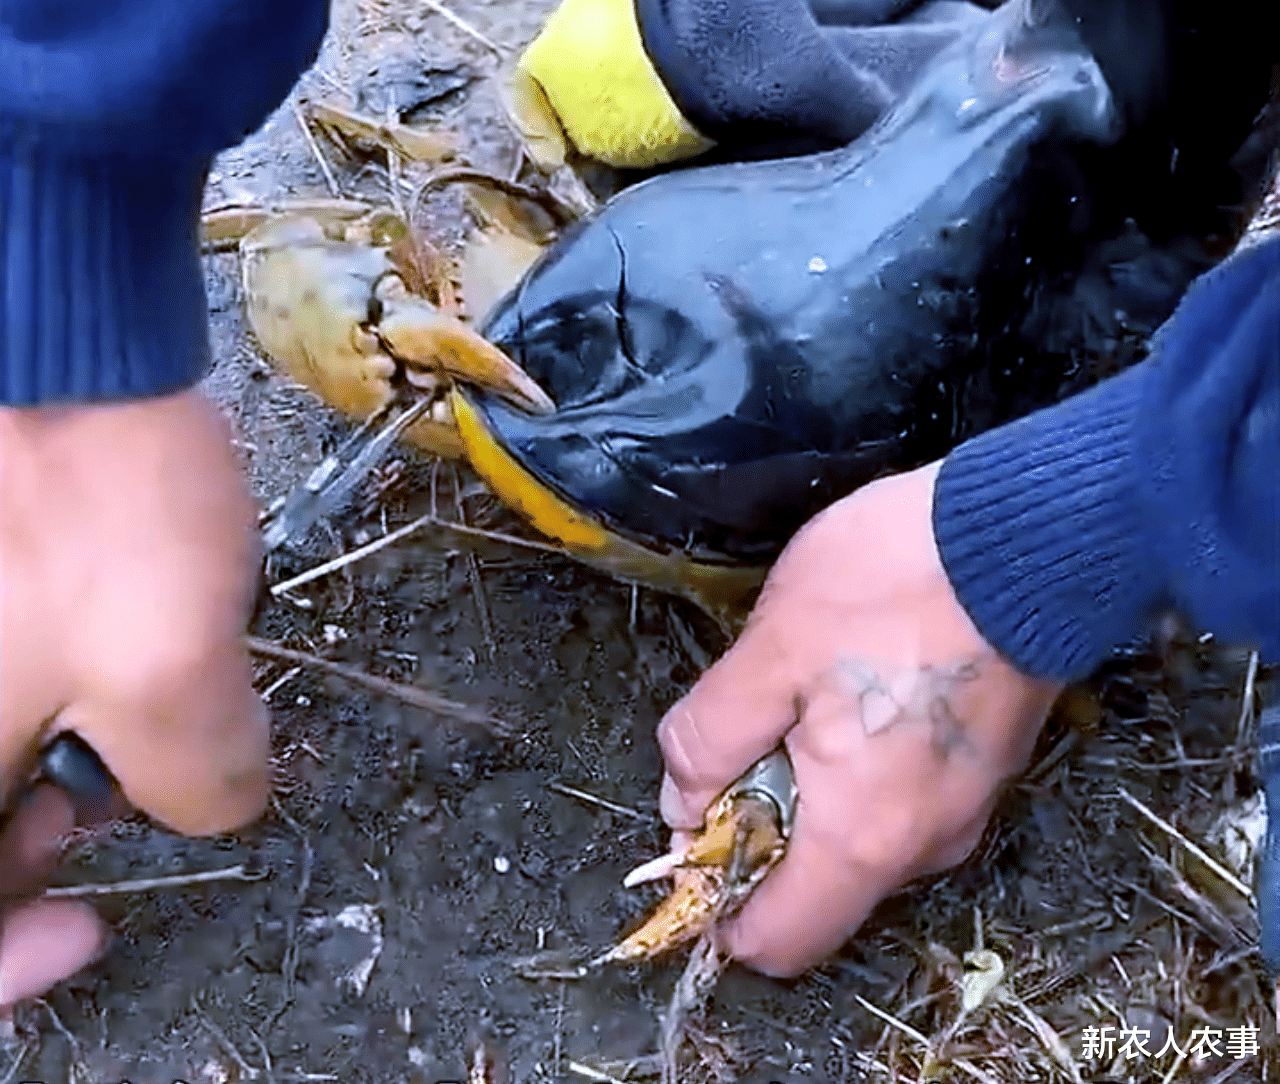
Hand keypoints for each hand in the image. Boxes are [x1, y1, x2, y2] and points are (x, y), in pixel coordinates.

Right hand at [0, 388, 269, 1007]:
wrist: (44, 334)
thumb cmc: (85, 497)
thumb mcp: (170, 668)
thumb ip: (203, 778)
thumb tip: (223, 799)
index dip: (5, 961)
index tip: (88, 923)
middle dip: (50, 834)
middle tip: (123, 788)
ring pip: (0, 752)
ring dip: (67, 756)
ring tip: (140, 688)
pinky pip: (10, 679)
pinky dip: (62, 687)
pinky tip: (122, 631)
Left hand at [657, 461, 1062, 975]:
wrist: (1031, 534)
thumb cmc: (895, 588)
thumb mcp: (770, 651)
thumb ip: (709, 740)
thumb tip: (682, 803)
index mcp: (862, 839)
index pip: (776, 941)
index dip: (715, 898)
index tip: (694, 824)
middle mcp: (923, 848)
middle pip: (814, 889)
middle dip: (760, 830)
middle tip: (749, 730)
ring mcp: (964, 810)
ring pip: (857, 840)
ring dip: (809, 790)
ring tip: (803, 692)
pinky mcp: (982, 769)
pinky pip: (900, 800)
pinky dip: (858, 769)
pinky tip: (852, 687)